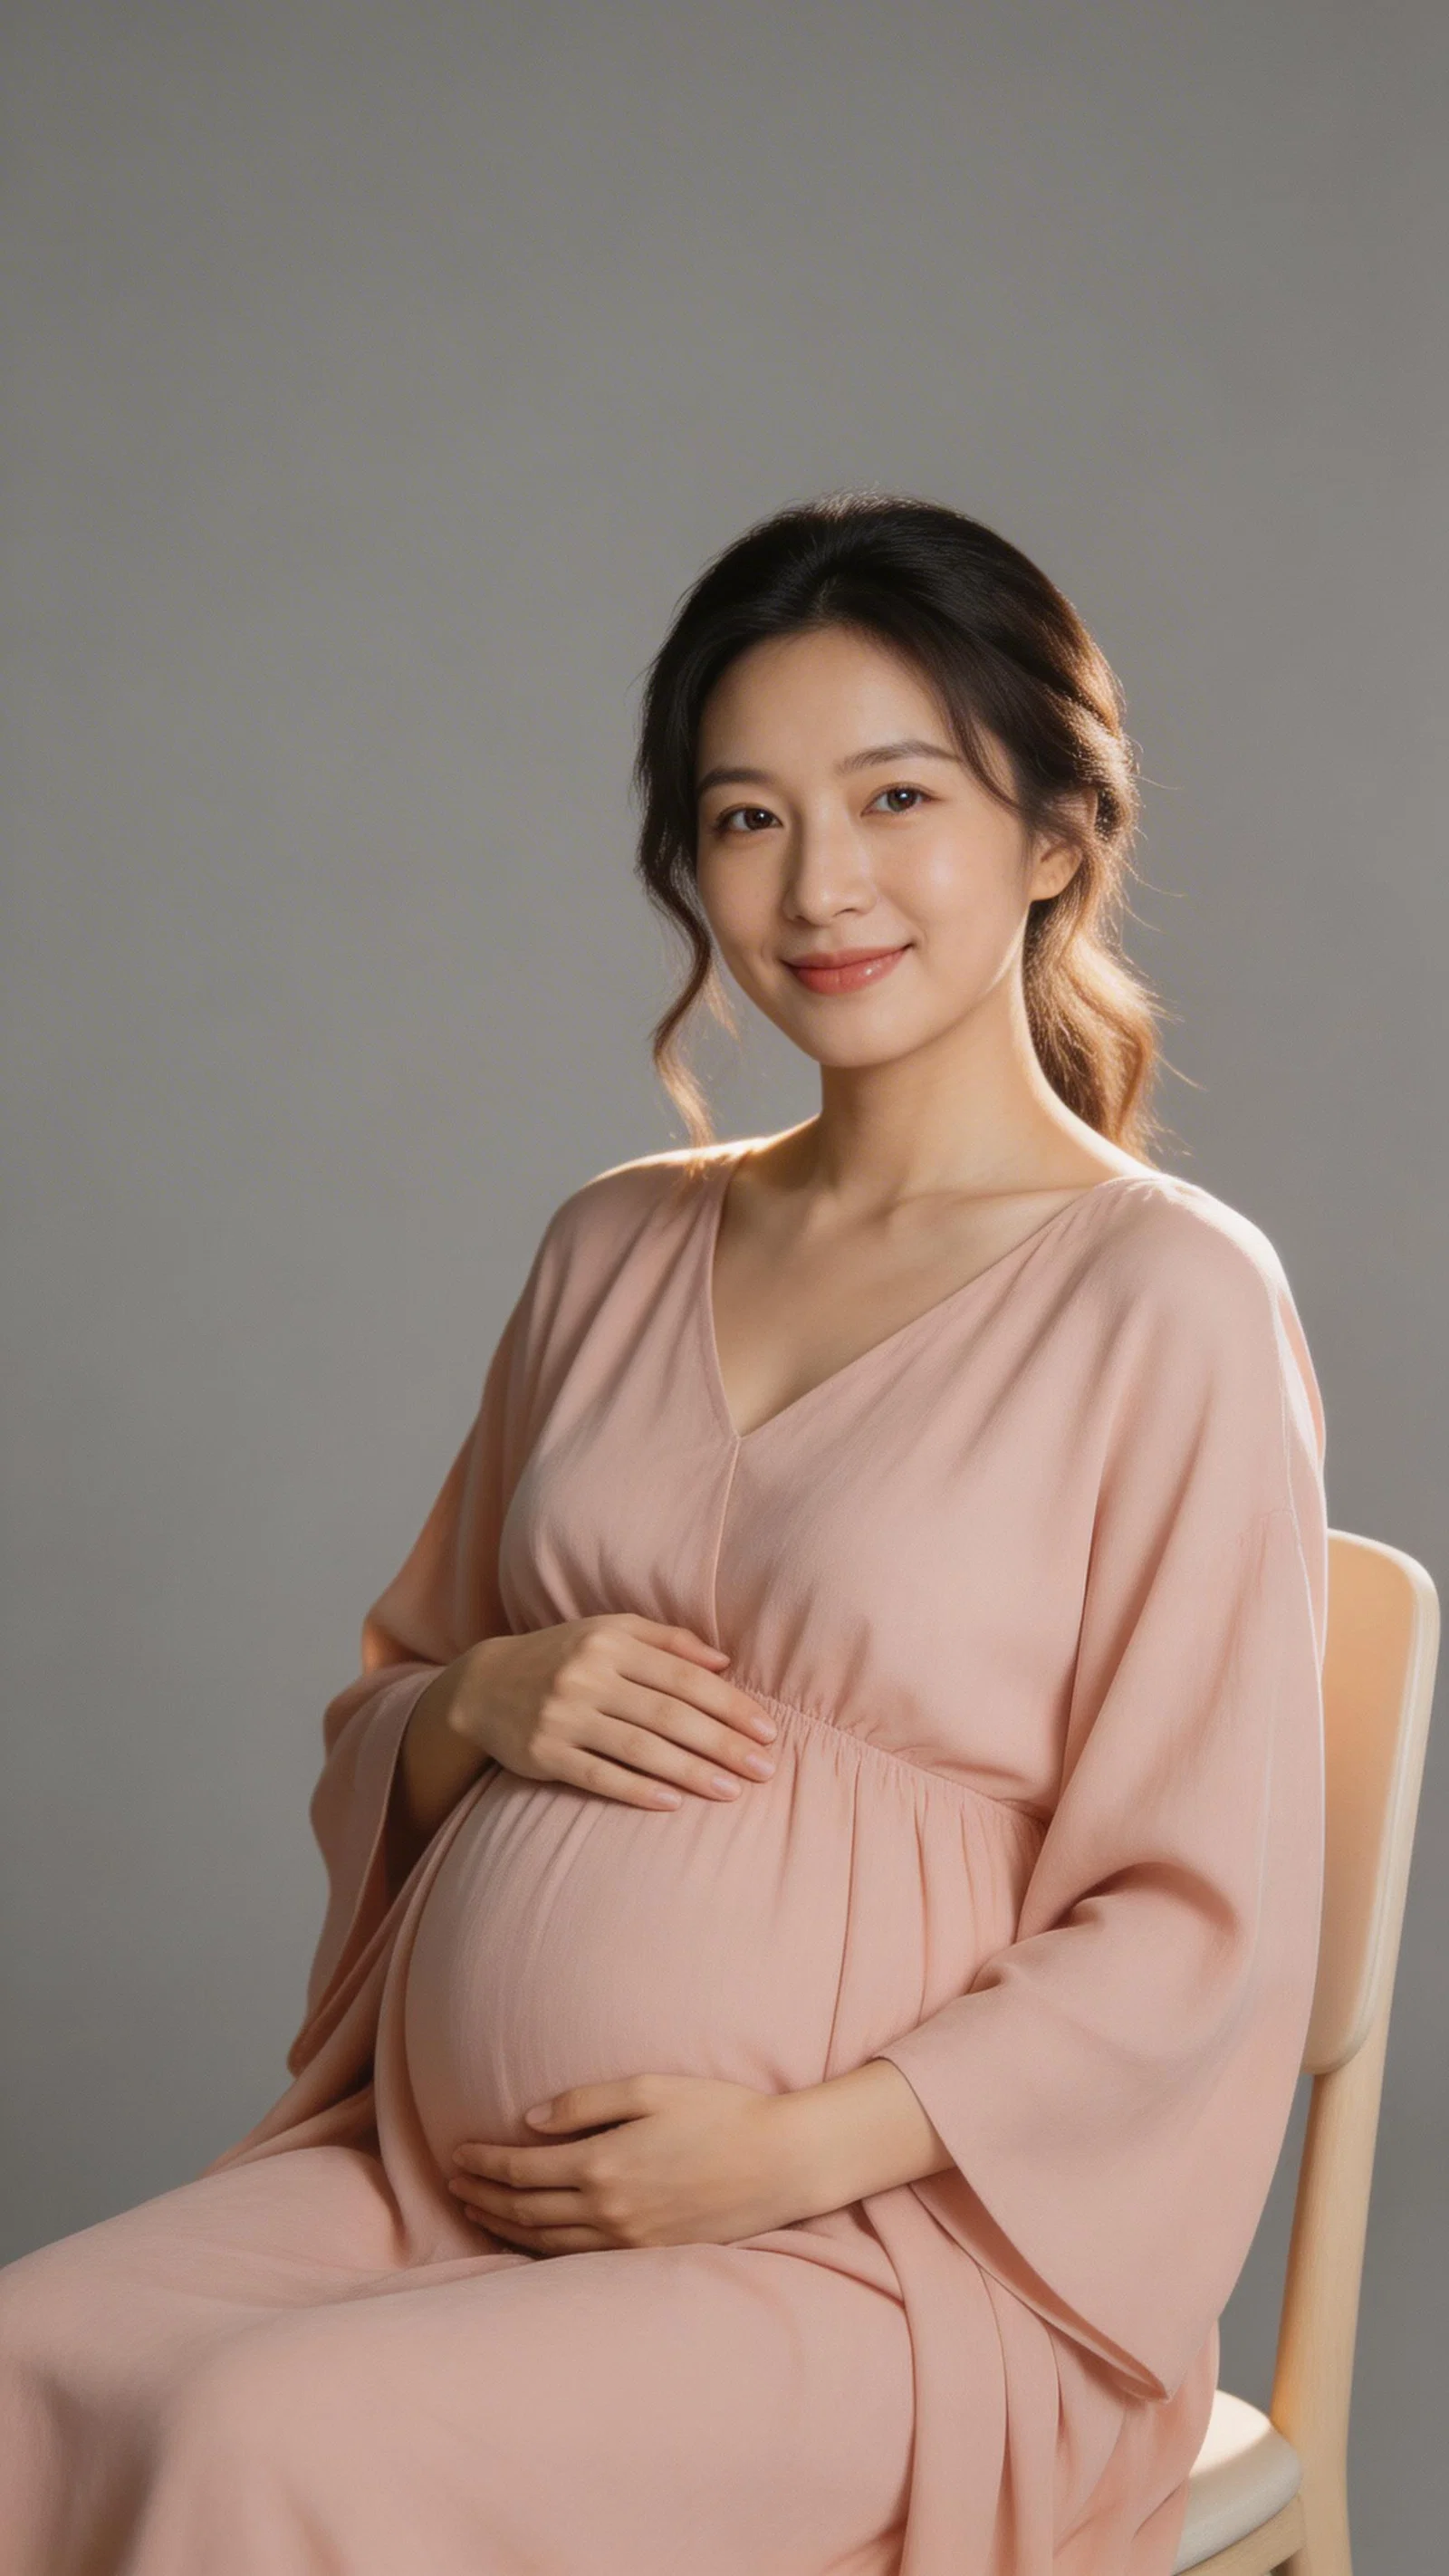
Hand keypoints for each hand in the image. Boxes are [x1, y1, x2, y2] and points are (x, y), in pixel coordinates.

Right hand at [446, 1615, 779, 1809]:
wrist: (483, 1686)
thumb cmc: (562, 1656)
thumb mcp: (609, 1632)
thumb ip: (668, 1641)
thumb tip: (726, 1660)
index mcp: (611, 1642)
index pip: (684, 1676)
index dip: (730, 1704)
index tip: (767, 1730)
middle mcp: (587, 1675)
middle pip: (669, 1714)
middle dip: (722, 1743)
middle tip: (764, 1769)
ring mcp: (563, 1715)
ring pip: (639, 1747)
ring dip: (691, 1771)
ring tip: (731, 1792)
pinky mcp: (543, 1752)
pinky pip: (598, 1775)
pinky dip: (637, 1789)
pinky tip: (673, 1802)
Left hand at [447, 2074, 812, 2254]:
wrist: (781, 2163)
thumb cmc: (720, 2113)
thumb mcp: (650, 2089)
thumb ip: (584, 2103)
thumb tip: (529, 2122)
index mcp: (602, 2165)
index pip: (519, 2169)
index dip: (482, 2163)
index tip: (456, 2154)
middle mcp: (606, 2211)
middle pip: (523, 2210)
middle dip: (481, 2196)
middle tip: (452, 2184)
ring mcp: (626, 2241)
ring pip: (544, 2242)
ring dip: (502, 2227)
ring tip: (476, 2212)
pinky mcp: (647, 2256)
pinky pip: (576, 2261)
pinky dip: (540, 2252)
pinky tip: (527, 2241)